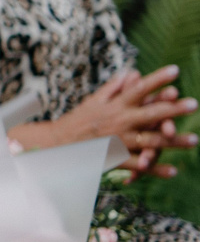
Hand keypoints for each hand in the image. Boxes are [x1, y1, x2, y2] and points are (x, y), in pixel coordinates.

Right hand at [57, 67, 197, 176]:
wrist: (56, 144)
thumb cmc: (76, 121)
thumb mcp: (92, 101)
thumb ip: (113, 87)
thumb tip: (131, 71)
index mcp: (115, 106)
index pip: (139, 89)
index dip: (157, 79)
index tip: (175, 70)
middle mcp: (119, 122)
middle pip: (150, 114)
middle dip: (173, 109)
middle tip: (193, 104)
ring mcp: (118, 141)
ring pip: (150, 141)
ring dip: (173, 141)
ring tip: (193, 140)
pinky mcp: (115, 158)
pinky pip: (138, 164)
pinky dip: (155, 169)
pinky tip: (172, 170)